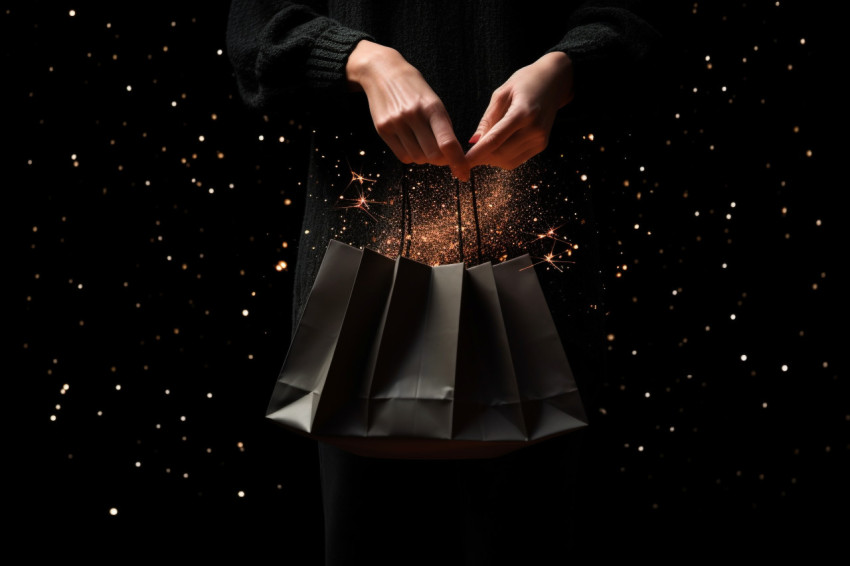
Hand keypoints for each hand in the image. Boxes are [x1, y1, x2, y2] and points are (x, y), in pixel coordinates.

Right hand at [346, 40, 469, 180]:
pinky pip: (403, 156)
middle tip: (443, 155)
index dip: (458, 162)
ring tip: (424, 143)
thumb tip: (452, 156)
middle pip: (432, 155)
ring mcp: (396, 123)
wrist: (383, 72)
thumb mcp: (434, 101)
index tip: (464, 174)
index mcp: (432, 107)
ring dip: (425, 157)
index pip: (447, 143)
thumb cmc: (415, 90)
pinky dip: (411, 156)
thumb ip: (443, 127)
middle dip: (441, 160)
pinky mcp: (382, 129)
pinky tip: (412, 143)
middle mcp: (413, 116)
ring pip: (418, 158)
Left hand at [465, 51, 573, 170]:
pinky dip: (502, 157)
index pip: (495, 139)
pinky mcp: (541, 145)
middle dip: (482, 156)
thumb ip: (488, 119)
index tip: (462, 162)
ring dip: (491, 158)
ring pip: (507, 161)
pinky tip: (498, 145)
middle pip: (500, 153)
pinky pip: (516, 160)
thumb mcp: (501, 93)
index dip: (476, 154)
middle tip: (469, 151)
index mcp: (522, 112)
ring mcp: (540, 139)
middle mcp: (534, 129)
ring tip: (485, 145)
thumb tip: (473, 142)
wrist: (555, 81)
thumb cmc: (525, 82)